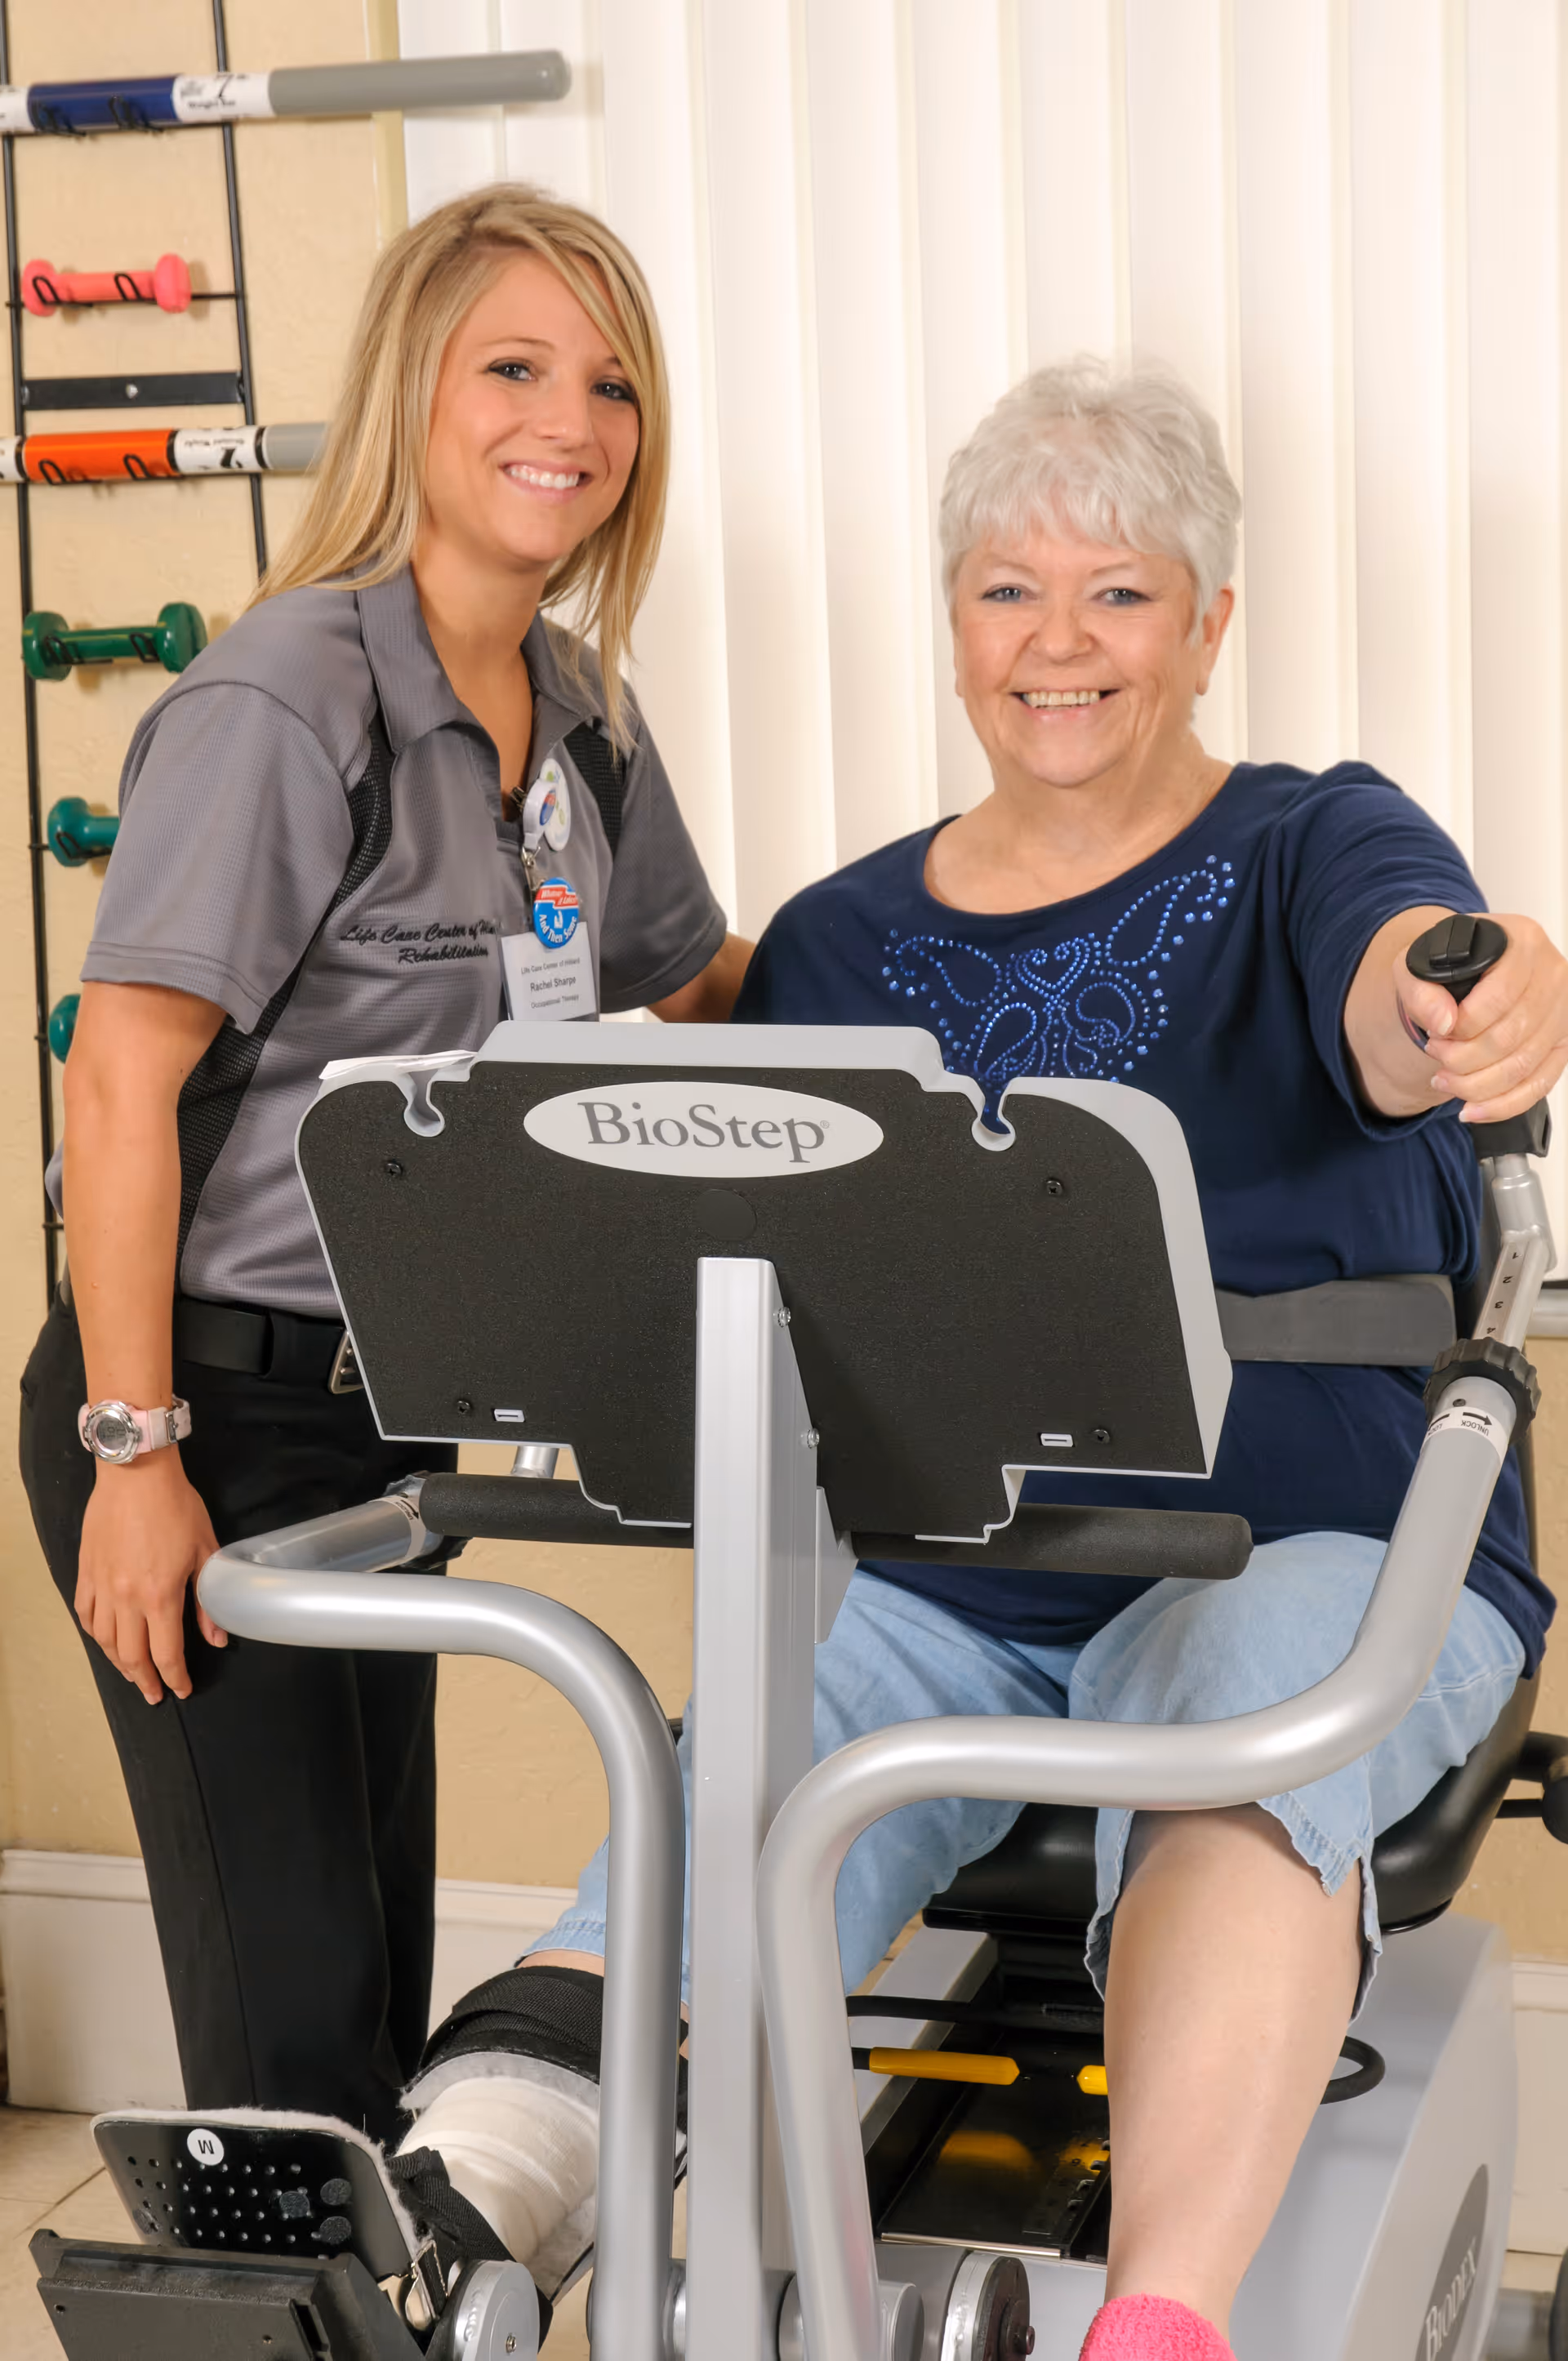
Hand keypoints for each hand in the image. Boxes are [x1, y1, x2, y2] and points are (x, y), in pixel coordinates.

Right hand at [75, 1453, 225, 1704]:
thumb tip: (218, 1638)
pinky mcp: (86, 1573)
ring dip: (119, 1664)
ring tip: (132, 1674)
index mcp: (160, 1595)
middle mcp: (126, 1598)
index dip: (175, 1678)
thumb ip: (209, 1600)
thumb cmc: (176, 1507)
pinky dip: (95, 1635)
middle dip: (145, 1681)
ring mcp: (102, 1586)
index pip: (166, 1653)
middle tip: (155, 1694)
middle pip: (132, 1655)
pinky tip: (104, 1641)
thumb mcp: (205, 1550)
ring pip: (104, 1641)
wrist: (136, 1474)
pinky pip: (85, 1615)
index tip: (181, 1690)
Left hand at [1396, 912, 1567, 1123]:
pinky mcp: (1562, 1043)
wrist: (1466, 973)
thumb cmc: (1448, 966)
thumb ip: (1419, 990)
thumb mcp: (1416, 965)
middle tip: (1436, 1055)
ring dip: (1476, 1085)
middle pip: (1512, 1036)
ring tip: (1444, 1080)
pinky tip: (1472, 1108)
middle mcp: (1552, 974)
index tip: (1437, 1032)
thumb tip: (1443, 1023)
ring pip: (1524, 1065)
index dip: (1463, 1026)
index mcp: (1522, 942)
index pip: (1498, 997)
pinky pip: (1539, 1085)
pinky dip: (1502, 1105)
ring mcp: (1562, 1011)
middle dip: (1464, 1058)